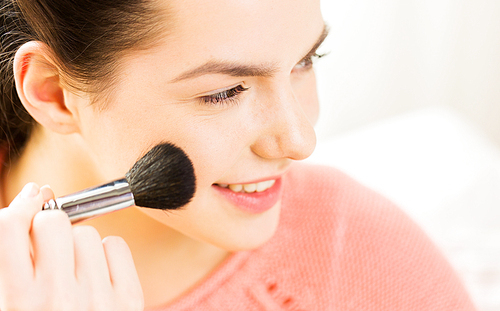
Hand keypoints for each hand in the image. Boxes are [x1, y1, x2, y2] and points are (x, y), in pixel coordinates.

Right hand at [0, 183, 143, 310]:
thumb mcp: (12, 297)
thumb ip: (15, 253)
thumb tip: (39, 191)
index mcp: (16, 302)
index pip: (8, 227)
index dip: (19, 207)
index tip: (29, 202)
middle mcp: (55, 301)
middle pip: (53, 222)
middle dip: (48, 228)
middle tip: (49, 248)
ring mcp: (96, 300)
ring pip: (87, 233)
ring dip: (78, 246)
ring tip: (73, 274)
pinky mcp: (129, 300)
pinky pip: (116, 244)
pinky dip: (106, 254)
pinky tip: (97, 276)